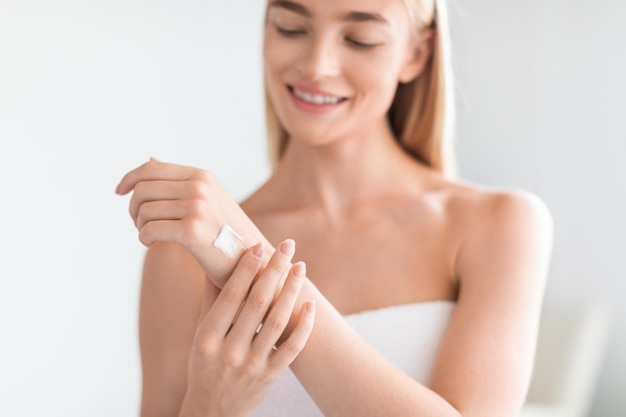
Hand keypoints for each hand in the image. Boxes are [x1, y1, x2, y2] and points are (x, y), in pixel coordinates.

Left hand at [116, 158, 251, 287]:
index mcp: (202, 176)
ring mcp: (197, 208)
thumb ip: (179, 181)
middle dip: (133, 208)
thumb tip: (149, 160)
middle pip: (142, 189)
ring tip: (150, 235)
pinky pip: (149, 231)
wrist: (254, 262)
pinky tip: (152, 244)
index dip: (129, 179)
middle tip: (140, 223)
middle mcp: (200, 187)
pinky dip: (144, 239)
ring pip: (143, 211)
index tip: (119, 192)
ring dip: (140, 226)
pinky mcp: (192, 231)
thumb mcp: (208, 199)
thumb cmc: (226, 234)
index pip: (151, 168)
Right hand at [180, 240, 315, 416]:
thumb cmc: (204, 365)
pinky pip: (292, 348)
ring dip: (291, 291)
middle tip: (287, 246)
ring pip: (277, 321)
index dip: (247, 269)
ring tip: (300, 267)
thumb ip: (211, 300)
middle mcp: (229, 350)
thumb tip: (213, 264)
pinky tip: (310, 304)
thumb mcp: (199, 334)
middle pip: (257, 302)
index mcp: (207, 336)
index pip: (231, 295)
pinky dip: (304, 326)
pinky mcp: (270, 376)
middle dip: (274, 270)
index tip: (259, 246)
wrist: (213, 410)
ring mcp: (252, 365)